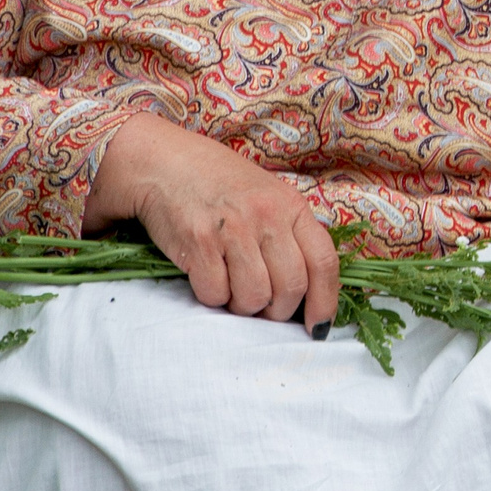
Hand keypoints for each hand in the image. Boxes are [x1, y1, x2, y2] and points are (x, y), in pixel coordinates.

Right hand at [84, 113, 341, 330]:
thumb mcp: (269, 198)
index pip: (324, 262)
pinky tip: (207, 276)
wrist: (165, 163)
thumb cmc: (220, 185)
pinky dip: (212, 297)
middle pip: (291, 288)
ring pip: (254, 298)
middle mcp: (268, 216)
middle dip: (278, 311)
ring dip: (243, 306)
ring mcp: (234, 229)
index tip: (317, 326)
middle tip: (263, 308)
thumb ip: (290, 235)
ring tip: (232, 288)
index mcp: (292, 206)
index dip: (324, 302)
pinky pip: (215, 294)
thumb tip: (307, 290)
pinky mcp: (198, 243)